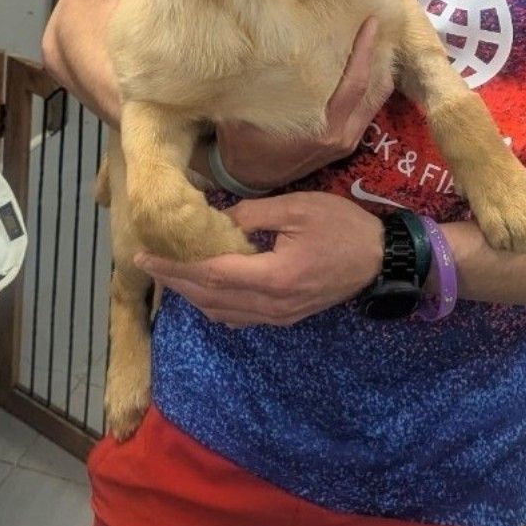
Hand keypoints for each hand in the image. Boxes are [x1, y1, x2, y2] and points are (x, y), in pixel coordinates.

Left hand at [134, 191, 383, 326]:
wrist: (381, 260)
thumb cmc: (343, 227)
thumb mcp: (298, 207)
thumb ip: (254, 213)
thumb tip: (218, 219)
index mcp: (274, 276)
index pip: (210, 275)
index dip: (174, 268)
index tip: (144, 256)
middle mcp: (272, 305)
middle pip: (209, 299)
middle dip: (175, 282)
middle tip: (147, 263)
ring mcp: (278, 316)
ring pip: (220, 313)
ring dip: (191, 294)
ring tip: (171, 272)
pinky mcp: (284, 317)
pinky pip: (238, 317)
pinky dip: (213, 303)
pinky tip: (204, 286)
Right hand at [213, 16, 391, 190]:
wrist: (249, 179)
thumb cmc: (245, 144)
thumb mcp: (247, 113)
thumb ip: (259, 85)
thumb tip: (262, 47)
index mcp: (325, 128)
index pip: (355, 83)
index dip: (364, 52)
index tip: (372, 23)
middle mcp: (343, 135)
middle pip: (376, 91)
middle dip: (379, 57)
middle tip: (379, 26)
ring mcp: (348, 141)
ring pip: (376, 101)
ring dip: (378, 72)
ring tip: (375, 41)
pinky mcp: (346, 142)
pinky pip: (367, 110)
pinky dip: (370, 88)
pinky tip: (362, 67)